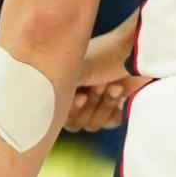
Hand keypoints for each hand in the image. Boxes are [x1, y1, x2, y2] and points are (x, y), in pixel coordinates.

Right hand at [65, 17, 149, 131]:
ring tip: (116, 86)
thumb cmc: (108, 55)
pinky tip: (123, 94)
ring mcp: (98, 101)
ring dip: (104, 106)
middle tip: (102, 84)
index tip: (81, 96)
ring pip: (92, 125)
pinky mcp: (118, 105)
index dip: (70, 111)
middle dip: (90, 105)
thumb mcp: (77, 69)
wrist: (141, 51)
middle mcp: (78, 93)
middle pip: (75, 124)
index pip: (55, 116)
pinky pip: (110, 124)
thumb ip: (56, 87)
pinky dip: (115, 111)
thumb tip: (34, 104)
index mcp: (65, 85)